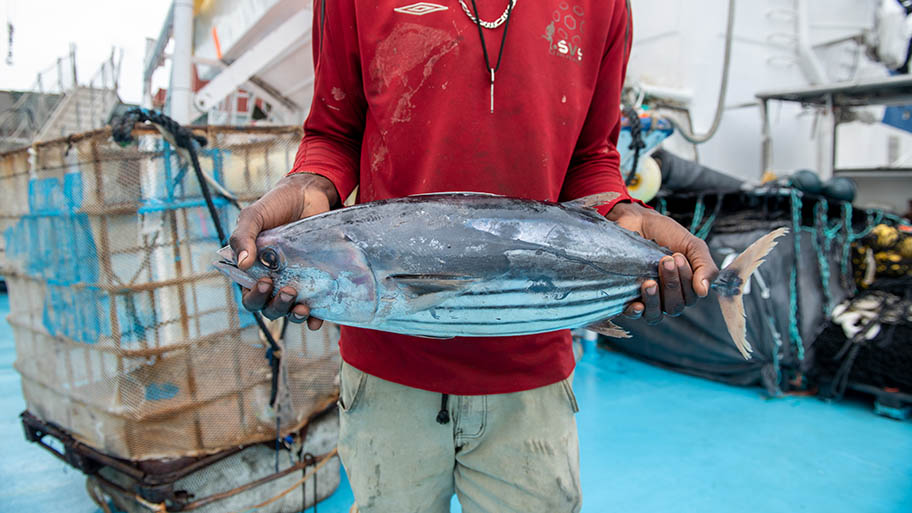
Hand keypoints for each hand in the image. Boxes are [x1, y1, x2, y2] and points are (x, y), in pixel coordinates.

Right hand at [229, 173, 339, 329]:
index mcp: (254, 271)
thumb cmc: (276, 205)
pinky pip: (317, 307)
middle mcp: (275, 280)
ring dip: (295, 315)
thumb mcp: (254, 216)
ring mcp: (298, 281)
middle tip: (288, 291)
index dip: (255, 297)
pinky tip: (317, 318)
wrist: (309, 194)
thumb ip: (243, 236)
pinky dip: (316, 318)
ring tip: (302, 307)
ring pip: (292, 311)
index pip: (250, 296)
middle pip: (271, 308)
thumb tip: (242, 263)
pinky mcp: (318, 280)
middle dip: (277, 306)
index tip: (265, 283)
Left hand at [605, 202, 718, 323]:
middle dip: (671, 284)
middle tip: (665, 260)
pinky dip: (636, 312)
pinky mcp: (627, 296)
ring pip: (655, 315)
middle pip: (674, 307)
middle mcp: (667, 296)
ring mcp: (647, 298)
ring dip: (655, 300)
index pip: (690, 297)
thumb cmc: (667, 234)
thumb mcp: (693, 246)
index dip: (686, 280)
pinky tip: (638, 304)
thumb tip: (704, 292)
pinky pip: (633, 315)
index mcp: (685, 287)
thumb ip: (705, 267)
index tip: (678, 256)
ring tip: (650, 281)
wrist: (638, 221)